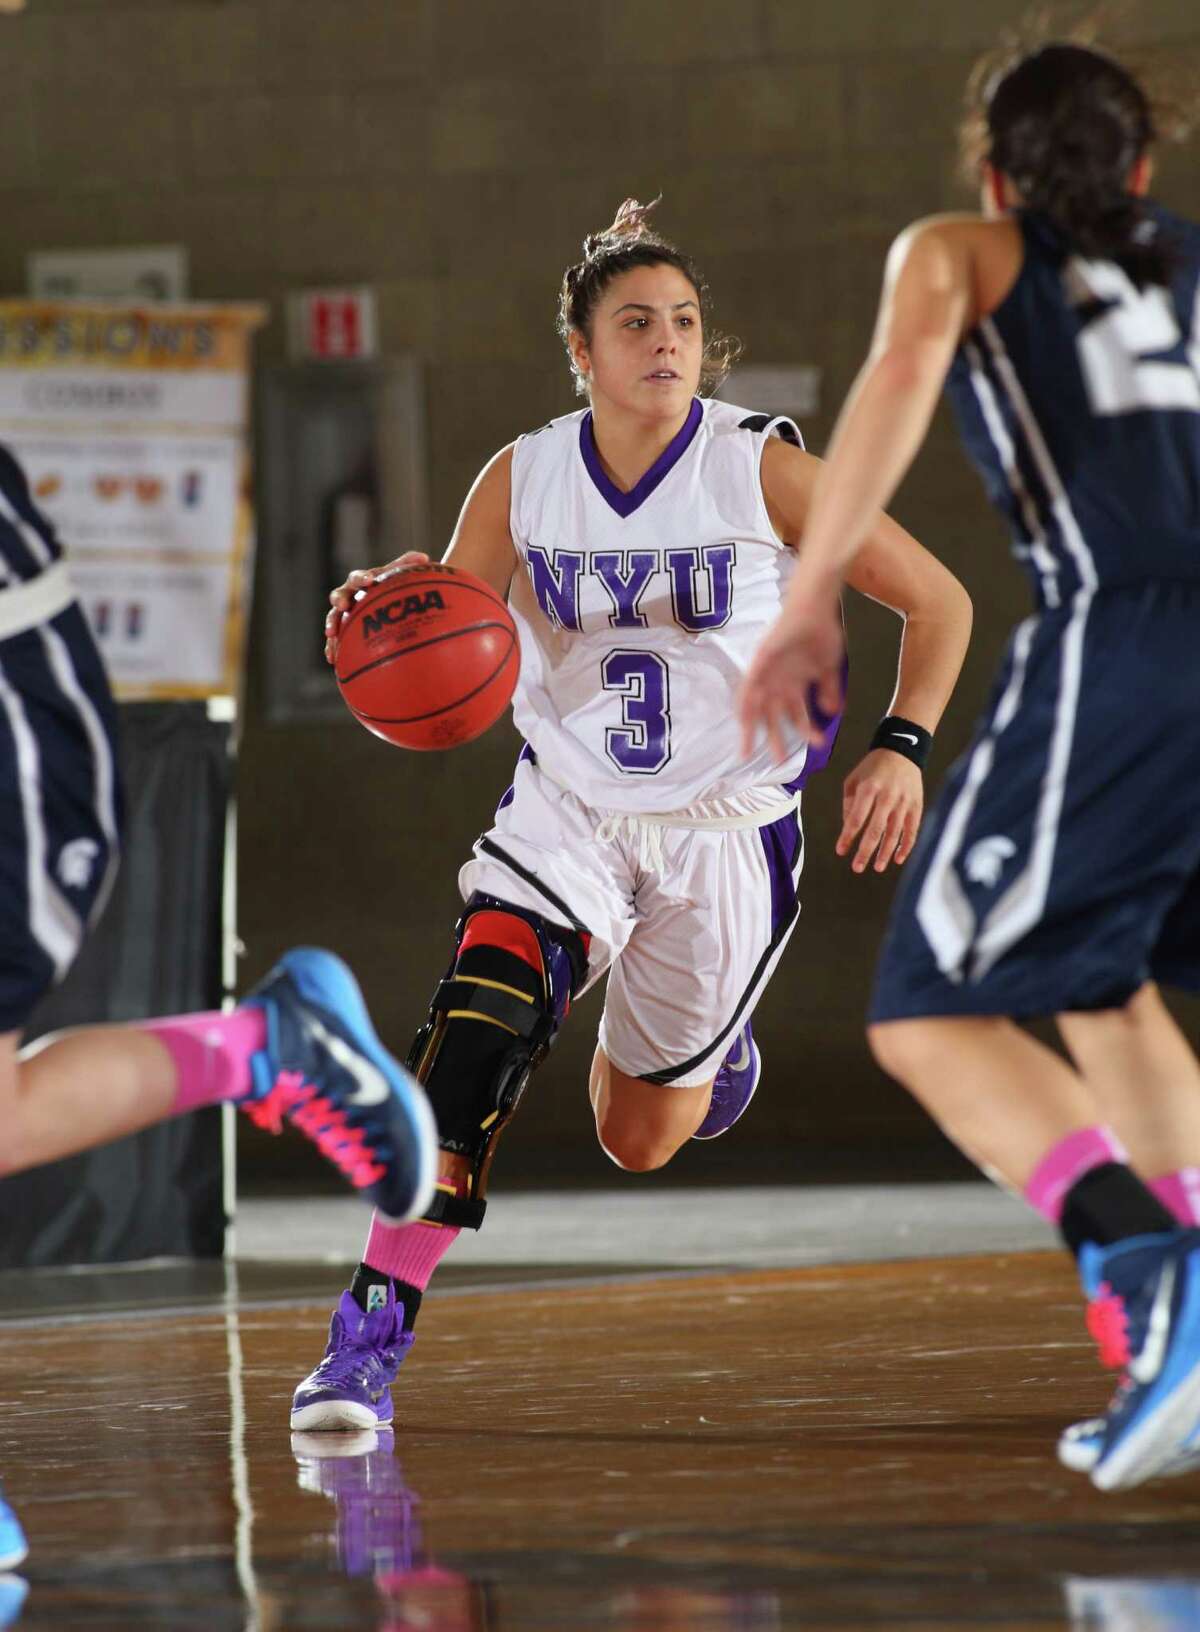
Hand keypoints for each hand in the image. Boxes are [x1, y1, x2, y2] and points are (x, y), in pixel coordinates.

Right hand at [323, 551, 429, 663]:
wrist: (385, 600)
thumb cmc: (392, 585)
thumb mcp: (399, 575)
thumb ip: (408, 565)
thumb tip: (424, 557)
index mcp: (361, 581)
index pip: (358, 577)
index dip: (362, 578)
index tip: (368, 580)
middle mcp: (349, 595)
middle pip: (340, 594)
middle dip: (340, 599)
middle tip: (342, 604)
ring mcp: (344, 613)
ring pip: (334, 617)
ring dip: (331, 624)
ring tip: (331, 635)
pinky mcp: (343, 629)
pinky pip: (336, 638)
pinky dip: (333, 647)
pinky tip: (332, 659)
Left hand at [738, 587, 844, 759]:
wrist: (814, 608)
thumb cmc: (820, 632)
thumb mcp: (827, 667)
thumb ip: (828, 690)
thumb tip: (832, 712)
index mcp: (795, 684)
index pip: (798, 714)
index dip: (805, 730)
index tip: (817, 746)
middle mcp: (780, 683)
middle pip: (775, 717)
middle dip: (777, 739)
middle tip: (779, 761)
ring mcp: (768, 675)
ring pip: (757, 708)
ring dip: (754, 729)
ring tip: (751, 750)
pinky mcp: (759, 664)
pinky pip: (747, 688)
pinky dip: (744, 705)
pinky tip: (742, 720)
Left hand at [837, 749, 922, 872]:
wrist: (902, 751)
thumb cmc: (872, 768)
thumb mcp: (854, 780)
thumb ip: (849, 804)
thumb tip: (848, 829)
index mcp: (869, 788)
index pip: (856, 818)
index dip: (848, 837)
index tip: (841, 851)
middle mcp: (888, 796)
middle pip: (876, 830)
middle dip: (866, 851)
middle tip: (857, 867)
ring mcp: (904, 801)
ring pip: (895, 833)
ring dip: (885, 852)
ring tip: (877, 867)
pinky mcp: (917, 805)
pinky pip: (912, 830)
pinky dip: (906, 846)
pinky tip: (898, 859)